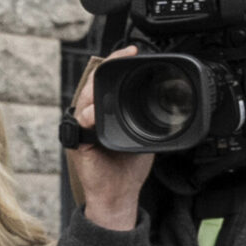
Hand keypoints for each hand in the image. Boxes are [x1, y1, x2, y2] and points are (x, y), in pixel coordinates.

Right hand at [64, 46, 156, 231]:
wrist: (119, 194)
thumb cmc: (129, 168)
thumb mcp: (143, 136)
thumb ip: (146, 119)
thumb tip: (166, 105)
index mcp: (105, 112)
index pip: (107, 82)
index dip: (116, 64)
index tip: (131, 51)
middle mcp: (92, 117)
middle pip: (94, 84)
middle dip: (106, 66)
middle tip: (122, 54)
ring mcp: (83, 128)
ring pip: (85, 99)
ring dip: (97, 86)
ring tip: (109, 73)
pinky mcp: (78, 142)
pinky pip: (81, 124)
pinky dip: (89, 116)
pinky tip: (96, 112)